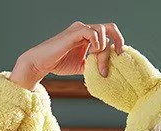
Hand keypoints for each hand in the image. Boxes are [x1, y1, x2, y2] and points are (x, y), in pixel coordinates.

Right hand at [10, 21, 124, 89]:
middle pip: (109, 28)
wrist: (41, 63)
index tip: (119, 58)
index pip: (109, 34)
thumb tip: (108, 71)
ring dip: (103, 50)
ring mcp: (79, 29)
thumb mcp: (82, 66)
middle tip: (118, 55)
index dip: (117, 44)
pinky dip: (96, 45)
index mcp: (88, 36)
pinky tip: (91, 56)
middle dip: (118, 40)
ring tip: (96, 63)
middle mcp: (85, 29)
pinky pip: (92, 33)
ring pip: (102, 31)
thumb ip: (95, 64)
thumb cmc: (59, 63)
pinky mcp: (74, 33)